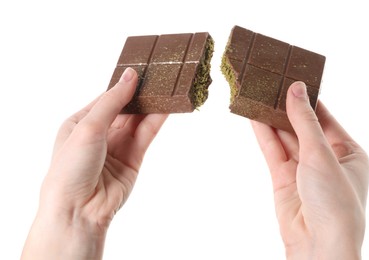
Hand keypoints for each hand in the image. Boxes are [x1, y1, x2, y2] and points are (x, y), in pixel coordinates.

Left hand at [22, 68, 167, 259]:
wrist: (78, 210)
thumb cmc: (71, 168)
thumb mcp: (88, 127)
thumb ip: (113, 102)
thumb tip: (130, 76)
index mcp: (81, 122)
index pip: (107, 97)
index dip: (124, 85)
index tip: (141, 70)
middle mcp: (100, 133)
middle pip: (125, 107)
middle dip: (140, 93)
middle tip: (158, 75)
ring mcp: (118, 145)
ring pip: (139, 119)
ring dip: (152, 105)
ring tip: (168, 86)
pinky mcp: (134, 158)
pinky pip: (147, 134)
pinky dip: (157, 120)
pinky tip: (167, 106)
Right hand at [251, 82, 368, 258]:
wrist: (319, 246)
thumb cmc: (336, 203)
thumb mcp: (322, 154)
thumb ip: (304, 121)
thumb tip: (297, 89)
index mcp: (348, 152)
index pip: (325, 118)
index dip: (308, 99)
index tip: (293, 79)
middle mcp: (326, 159)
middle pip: (302, 126)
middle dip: (286, 108)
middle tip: (270, 84)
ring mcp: (303, 170)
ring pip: (285, 138)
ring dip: (272, 119)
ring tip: (258, 95)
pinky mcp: (284, 179)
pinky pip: (273, 151)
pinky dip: (263, 134)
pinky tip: (254, 117)